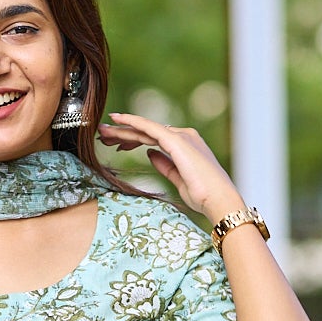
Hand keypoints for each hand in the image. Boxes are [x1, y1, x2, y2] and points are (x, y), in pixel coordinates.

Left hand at [97, 111, 243, 222]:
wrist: (219, 200)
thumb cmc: (203, 195)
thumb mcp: (178, 180)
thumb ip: (165, 165)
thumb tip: (149, 154)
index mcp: (185, 145)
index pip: (153, 139)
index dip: (133, 140)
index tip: (116, 144)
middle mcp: (183, 136)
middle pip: (147, 132)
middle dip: (124, 134)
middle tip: (103, 135)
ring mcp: (181, 137)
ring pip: (145, 130)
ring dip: (123, 130)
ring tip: (103, 131)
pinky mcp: (177, 141)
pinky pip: (150, 128)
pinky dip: (133, 122)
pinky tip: (118, 120)